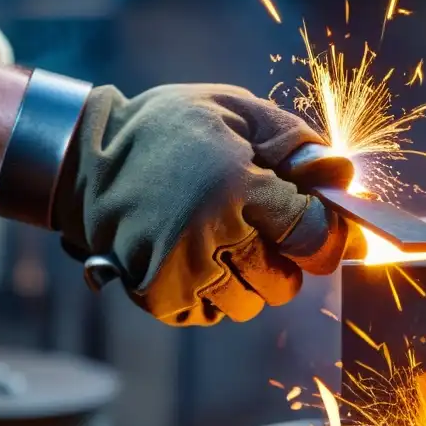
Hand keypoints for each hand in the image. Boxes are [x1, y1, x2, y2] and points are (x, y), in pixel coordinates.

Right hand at [55, 84, 352, 325]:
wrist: (83, 157)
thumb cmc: (168, 128)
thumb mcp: (235, 110)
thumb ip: (293, 140)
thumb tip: (342, 176)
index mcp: (236, 186)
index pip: (314, 237)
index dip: (331, 235)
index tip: (327, 228)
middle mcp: (210, 235)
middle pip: (285, 281)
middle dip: (282, 256)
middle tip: (257, 224)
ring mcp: (181, 271)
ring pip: (249, 303)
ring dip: (246, 277)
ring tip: (218, 237)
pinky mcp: (157, 295)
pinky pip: (211, 314)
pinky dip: (211, 293)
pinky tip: (193, 255)